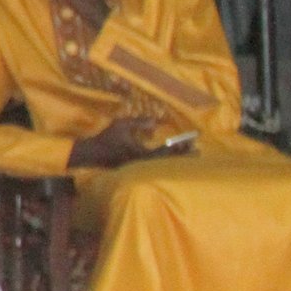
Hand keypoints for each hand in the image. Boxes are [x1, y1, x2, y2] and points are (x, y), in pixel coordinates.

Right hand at [70, 115, 186, 169]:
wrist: (92, 154)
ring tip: (187, 153)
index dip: (180, 146)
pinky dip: (166, 160)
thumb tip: (155, 121)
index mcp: (142, 153)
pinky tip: (170, 156)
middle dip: (183, 155)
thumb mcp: (121, 125)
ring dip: (176, 158)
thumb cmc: (106, 139)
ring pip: (164, 164)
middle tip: (197, 151)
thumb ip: (139, 122)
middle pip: (169, 161)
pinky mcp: (138, 169)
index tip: (192, 142)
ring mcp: (141, 168)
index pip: (166, 151)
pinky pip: (157, 165)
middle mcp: (144, 163)